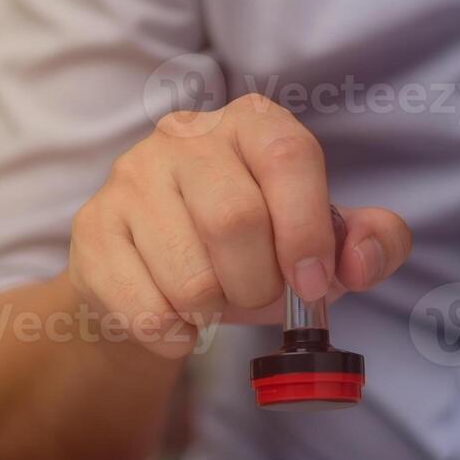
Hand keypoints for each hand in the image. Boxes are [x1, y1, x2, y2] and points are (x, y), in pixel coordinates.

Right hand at [67, 94, 412, 357]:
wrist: (156, 286)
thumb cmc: (246, 256)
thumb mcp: (318, 247)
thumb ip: (367, 245)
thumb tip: (364, 257)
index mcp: (251, 124)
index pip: (288, 157)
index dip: (307, 230)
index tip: (313, 283)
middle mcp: (184, 135)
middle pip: (235, 220)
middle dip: (259, 284)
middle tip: (257, 296)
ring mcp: (129, 178)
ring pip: (190, 277)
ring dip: (215, 312)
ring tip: (212, 301)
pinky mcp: (92, 229)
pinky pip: (146, 309)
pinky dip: (175, 335)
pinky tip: (176, 319)